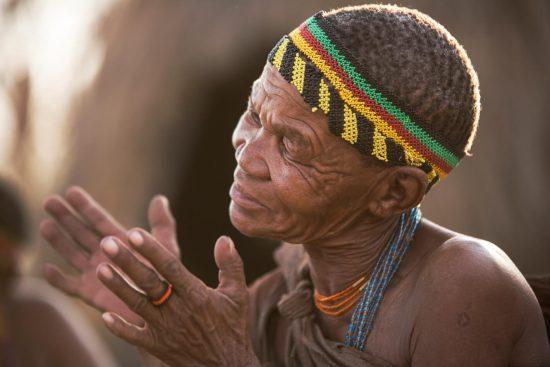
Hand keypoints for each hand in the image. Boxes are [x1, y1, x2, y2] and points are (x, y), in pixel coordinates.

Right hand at [40, 186, 178, 324]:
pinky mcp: (91, 294)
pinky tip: (46, 270)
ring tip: (45, 225)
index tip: (71, 191)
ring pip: (72, 254)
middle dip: (66, 218)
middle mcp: (105, 255)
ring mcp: (96, 274)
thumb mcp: (166, 247)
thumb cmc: (167, 278)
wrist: (162, 308)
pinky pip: (70, 286)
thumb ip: (162, 224)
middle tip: (49, 200)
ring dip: (58, 241)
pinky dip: (58, 280)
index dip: (85, 207)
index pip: (99, 221)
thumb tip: (160, 198)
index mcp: (120, 242)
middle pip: (81, 233)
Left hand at [97, 229, 258, 366]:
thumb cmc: (233, 326)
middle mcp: (178, 310)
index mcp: (197, 295)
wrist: (227, 366)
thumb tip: (224, 238)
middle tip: (106, 242)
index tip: (134, 232)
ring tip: (100, 268)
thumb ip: (230, 265)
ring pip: (137, 305)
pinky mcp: (158, 347)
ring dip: (117, 287)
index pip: (170, 267)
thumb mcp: (237, 294)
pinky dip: (119, 327)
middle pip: (148, 282)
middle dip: (127, 262)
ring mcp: (165, 330)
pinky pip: (134, 337)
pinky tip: (103, 315)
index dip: (151, 250)